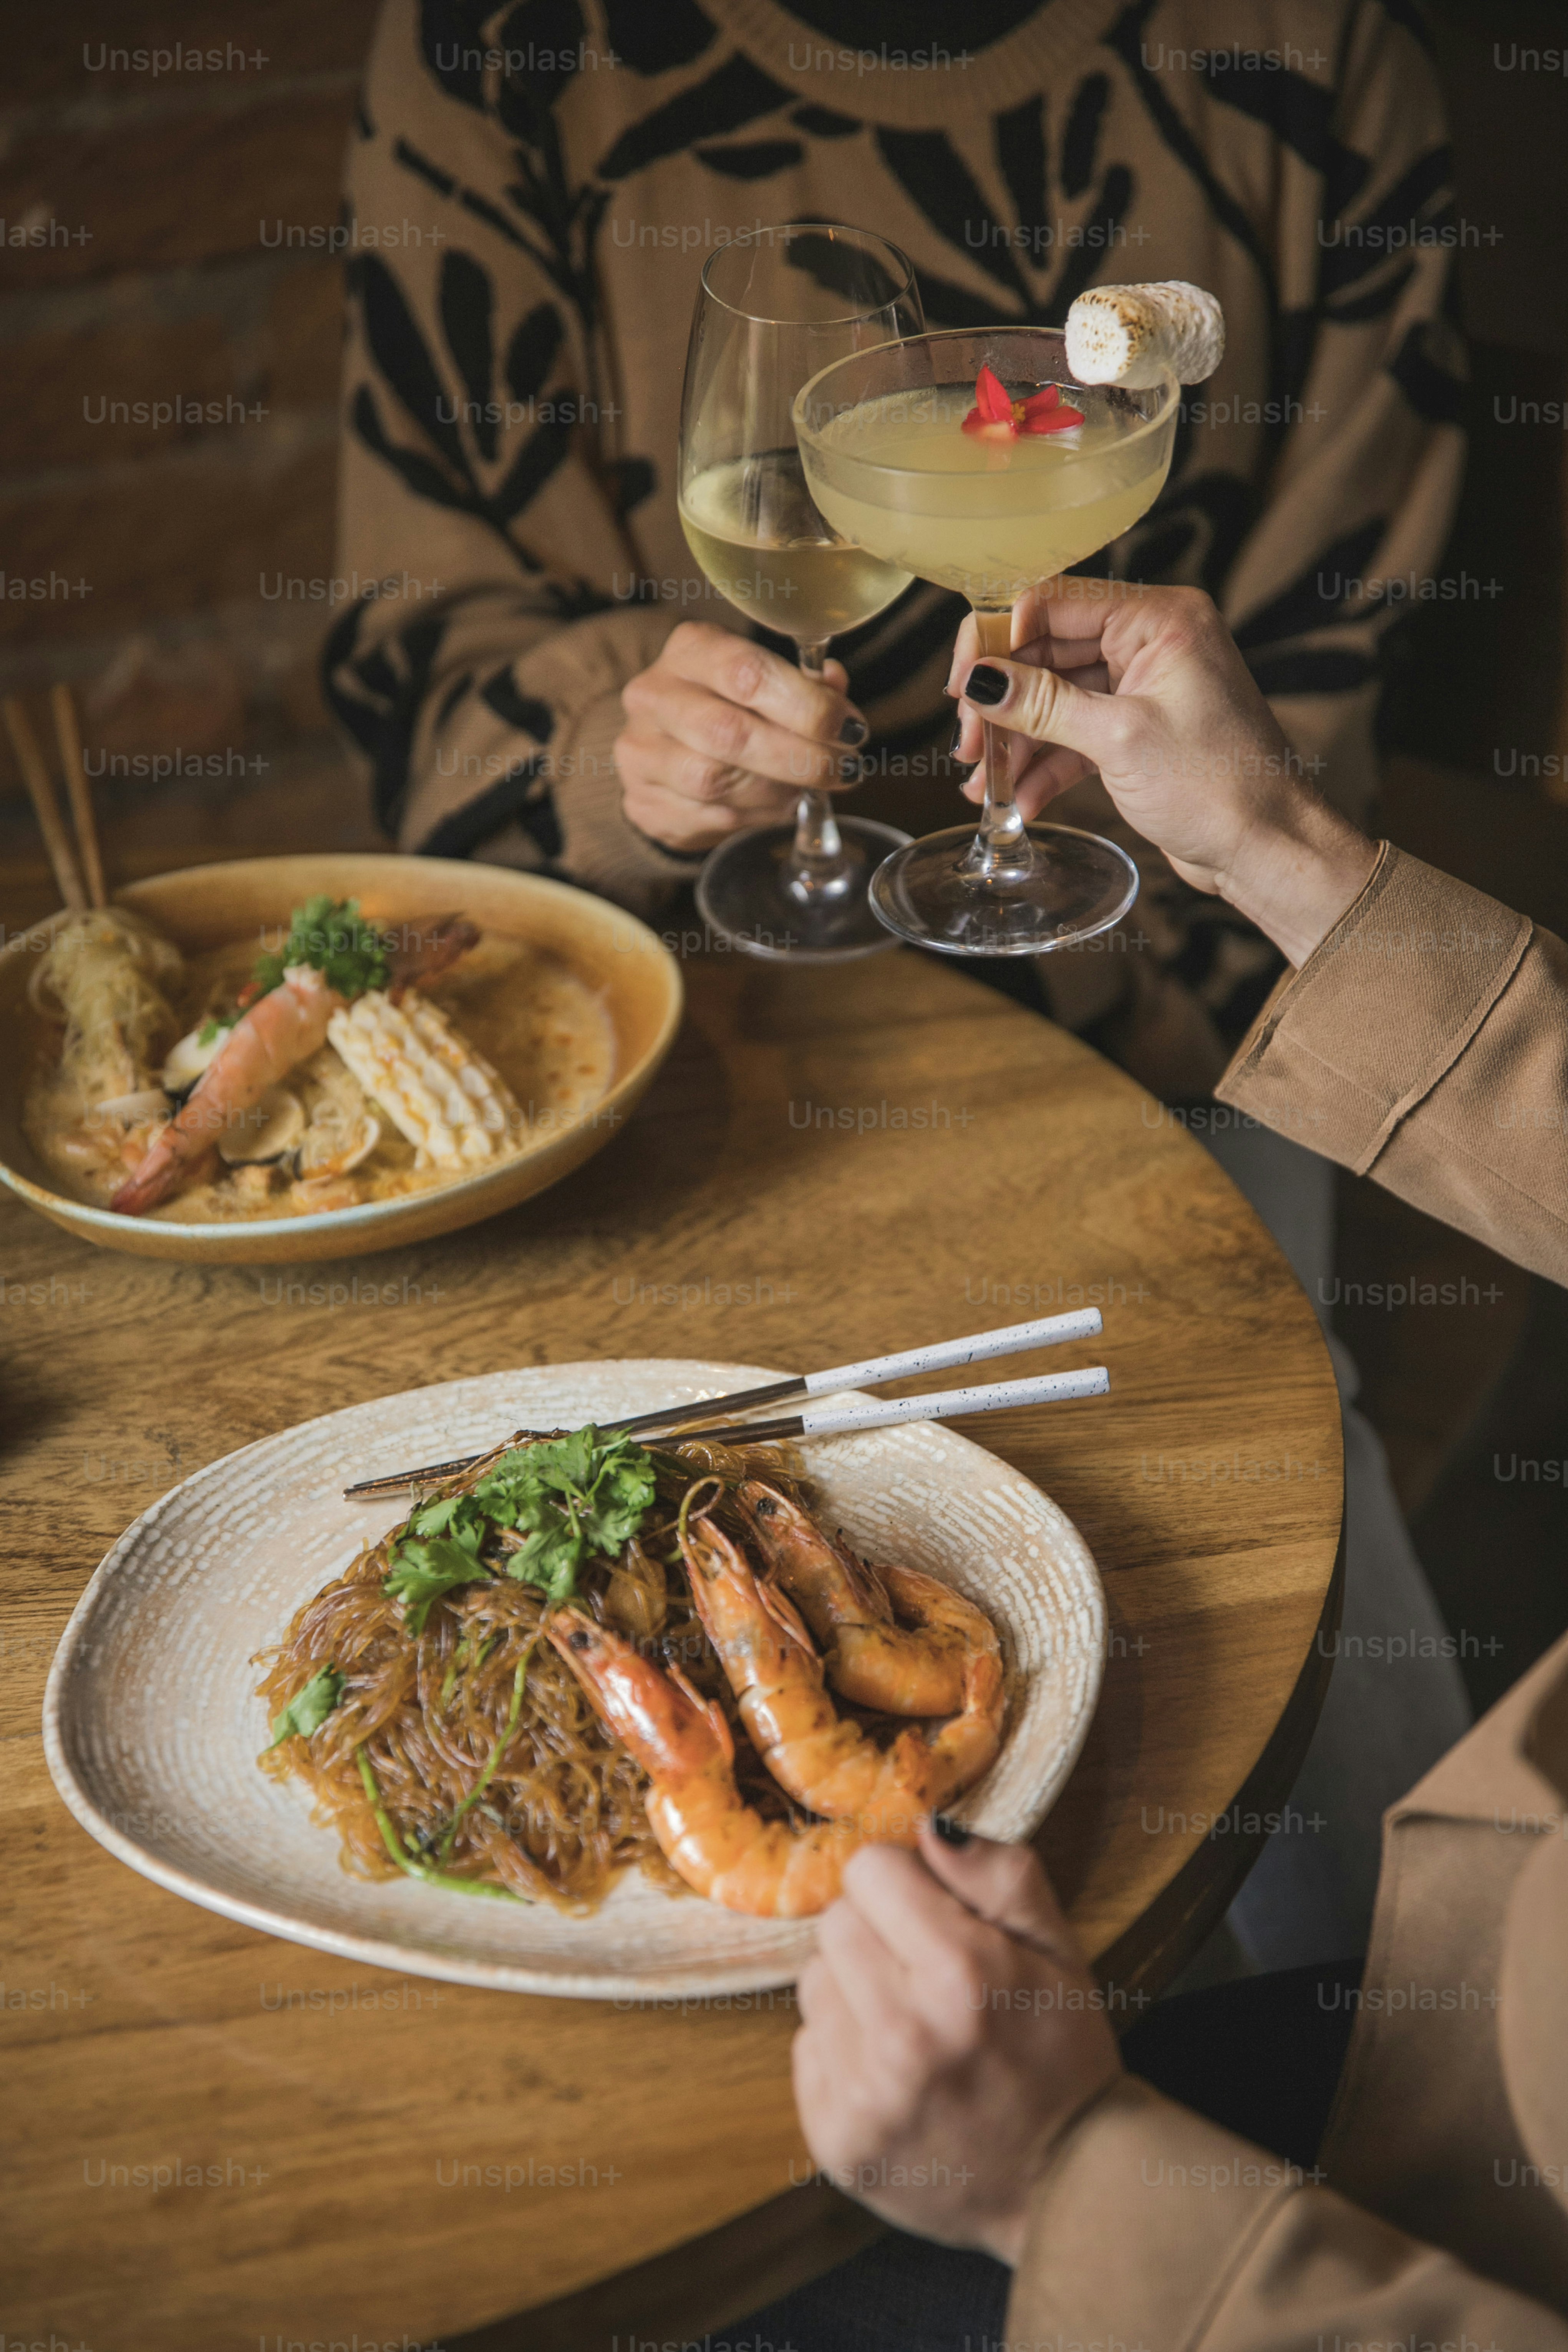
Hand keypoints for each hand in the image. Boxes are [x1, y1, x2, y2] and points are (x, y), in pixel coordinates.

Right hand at [615, 622, 868, 853]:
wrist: (663, 745)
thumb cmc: (728, 704)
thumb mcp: (765, 678)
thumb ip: (803, 683)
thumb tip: (834, 684)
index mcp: (690, 650)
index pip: (748, 675)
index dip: (807, 707)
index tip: (850, 729)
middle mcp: (654, 695)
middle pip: (730, 733)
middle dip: (801, 757)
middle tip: (845, 769)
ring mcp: (641, 752)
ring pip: (716, 782)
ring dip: (779, 791)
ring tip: (809, 786)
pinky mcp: (643, 802)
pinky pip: (710, 818)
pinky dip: (757, 816)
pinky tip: (777, 804)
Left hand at [793, 1825, 1120, 2266]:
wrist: (1063, 2181)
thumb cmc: (1061, 2050)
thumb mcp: (1057, 1947)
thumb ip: (997, 1873)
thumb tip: (925, 1827)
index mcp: (962, 1975)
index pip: (869, 1871)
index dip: (904, 1885)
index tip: (933, 1917)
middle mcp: (905, 2038)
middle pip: (834, 1923)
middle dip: (877, 1936)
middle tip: (926, 1977)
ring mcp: (865, 2098)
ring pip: (812, 1983)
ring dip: (855, 1993)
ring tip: (913, 2028)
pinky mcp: (836, 2143)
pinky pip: (804, 2049)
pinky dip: (842, 2053)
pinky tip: (894, 2075)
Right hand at [949, 582, 1377, 966]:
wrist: (1267, 847)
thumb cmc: (1218, 785)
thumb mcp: (1120, 738)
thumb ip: (1044, 704)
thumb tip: (981, 681)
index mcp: (1160, 618)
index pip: (1057, 600)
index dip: (1000, 637)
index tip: (963, 683)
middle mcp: (1151, 641)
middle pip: (1049, 650)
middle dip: (1002, 698)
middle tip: (967, 741)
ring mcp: (1144, 687)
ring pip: (1056, 697)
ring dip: (1016, 739)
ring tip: (982, 780)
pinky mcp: (1138, 731)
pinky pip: (1075, 734)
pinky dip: (1045, 765)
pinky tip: (1017, 800)